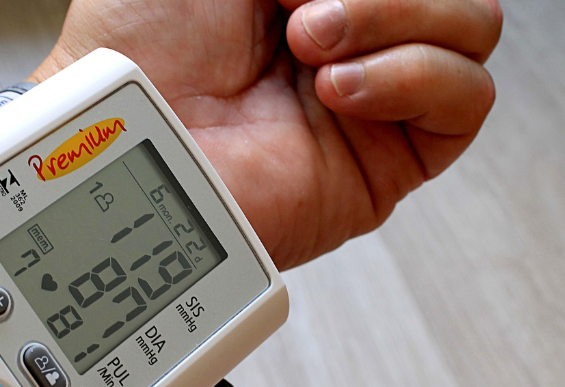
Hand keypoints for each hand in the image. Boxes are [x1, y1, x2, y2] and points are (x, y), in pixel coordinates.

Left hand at [30, 0, 502, 268]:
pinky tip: (340, 88)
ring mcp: (372, 102)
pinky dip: (414, 75)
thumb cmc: (143, 50)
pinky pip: (465, 100)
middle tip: (297, 14)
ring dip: (395, 21)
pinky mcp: (385, 161)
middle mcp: (351, 46)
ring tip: (313, 51)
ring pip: (471, 31)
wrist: (126, 140)